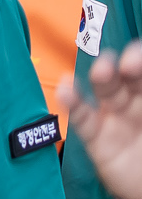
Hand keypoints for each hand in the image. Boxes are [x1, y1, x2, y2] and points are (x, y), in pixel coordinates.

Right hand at [66, 44, 141, 198]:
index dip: (138, 60)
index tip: (136, 59)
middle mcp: (132, 105)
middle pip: (124, 78)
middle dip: (121, 66)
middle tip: (123, 64)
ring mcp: (113, 120)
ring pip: (104, 92)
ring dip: (101, 78)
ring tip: (101, 72)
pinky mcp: (96, 139)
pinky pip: (82, 119)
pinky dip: (72, 103)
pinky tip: (65, 90)